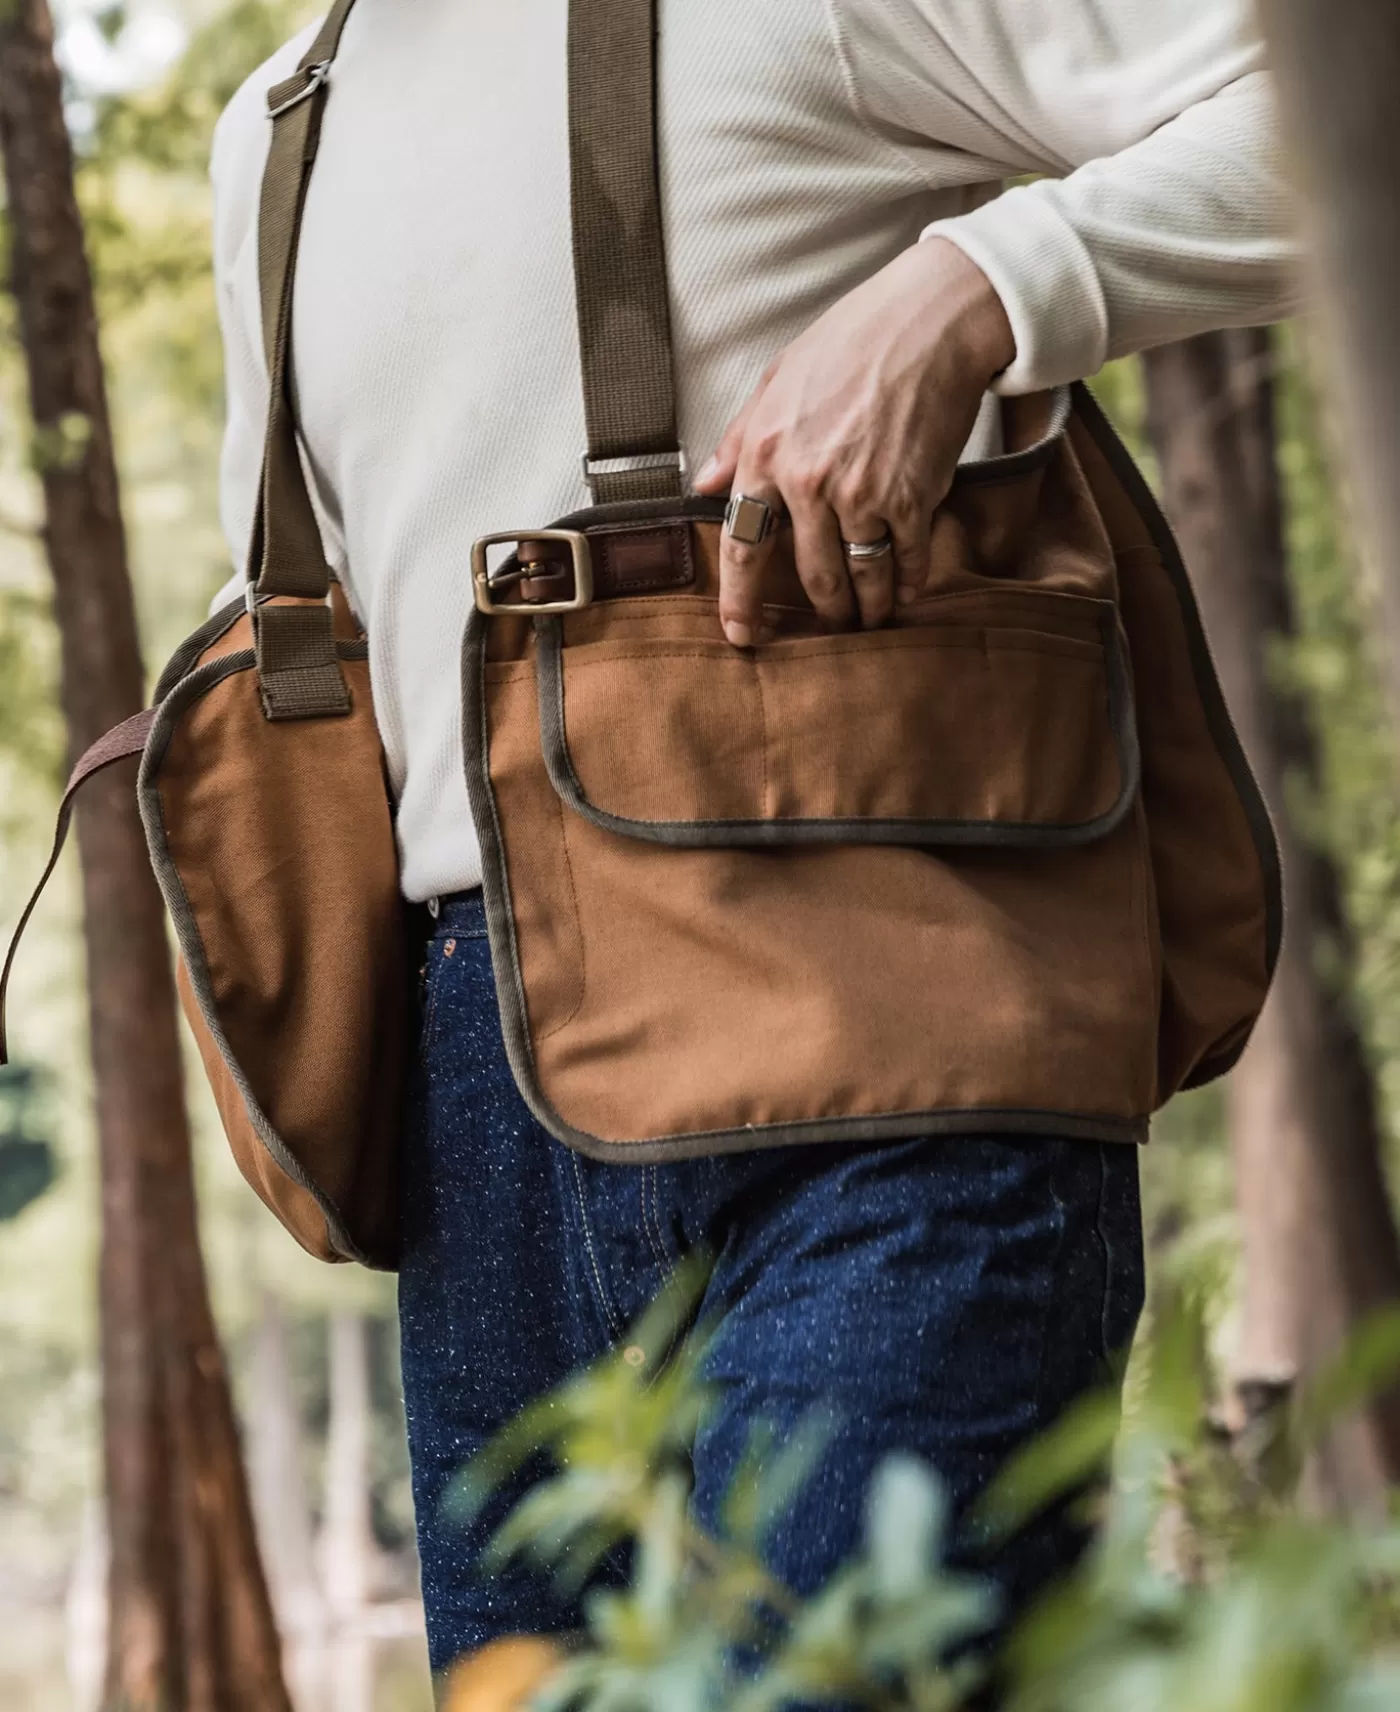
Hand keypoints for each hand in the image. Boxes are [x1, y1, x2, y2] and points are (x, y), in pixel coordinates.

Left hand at [692, 238, 1014, 645]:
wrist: (932, 322)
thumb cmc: (853, 340)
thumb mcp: (778, 380)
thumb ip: (740, 438)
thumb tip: (707, 482)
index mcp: (766, 455)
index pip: (741, 546)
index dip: (739, 600)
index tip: (741, 634)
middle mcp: (809, 484)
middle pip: (811, 576)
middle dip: (824, 611)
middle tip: (831, 628)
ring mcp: (862, 495)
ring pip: (861, 577)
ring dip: (867, 608)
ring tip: (871, 620)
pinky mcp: (912, 497)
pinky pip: (907, 559)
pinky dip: (909, 581)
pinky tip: (908, 590)